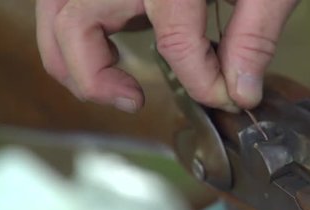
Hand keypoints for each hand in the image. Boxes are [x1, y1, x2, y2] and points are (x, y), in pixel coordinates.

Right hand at [36, 0, 297, 112]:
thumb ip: (254, 36)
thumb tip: (240, 92)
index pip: (175, 43)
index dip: (204, 83)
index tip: (227, 97)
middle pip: (77, 25)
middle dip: (97, 79)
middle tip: (135, 100)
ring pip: (54, 13)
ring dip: (71, 59)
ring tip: (113, 85)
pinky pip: (62, 1)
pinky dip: (73, 31)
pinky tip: (108, 48)